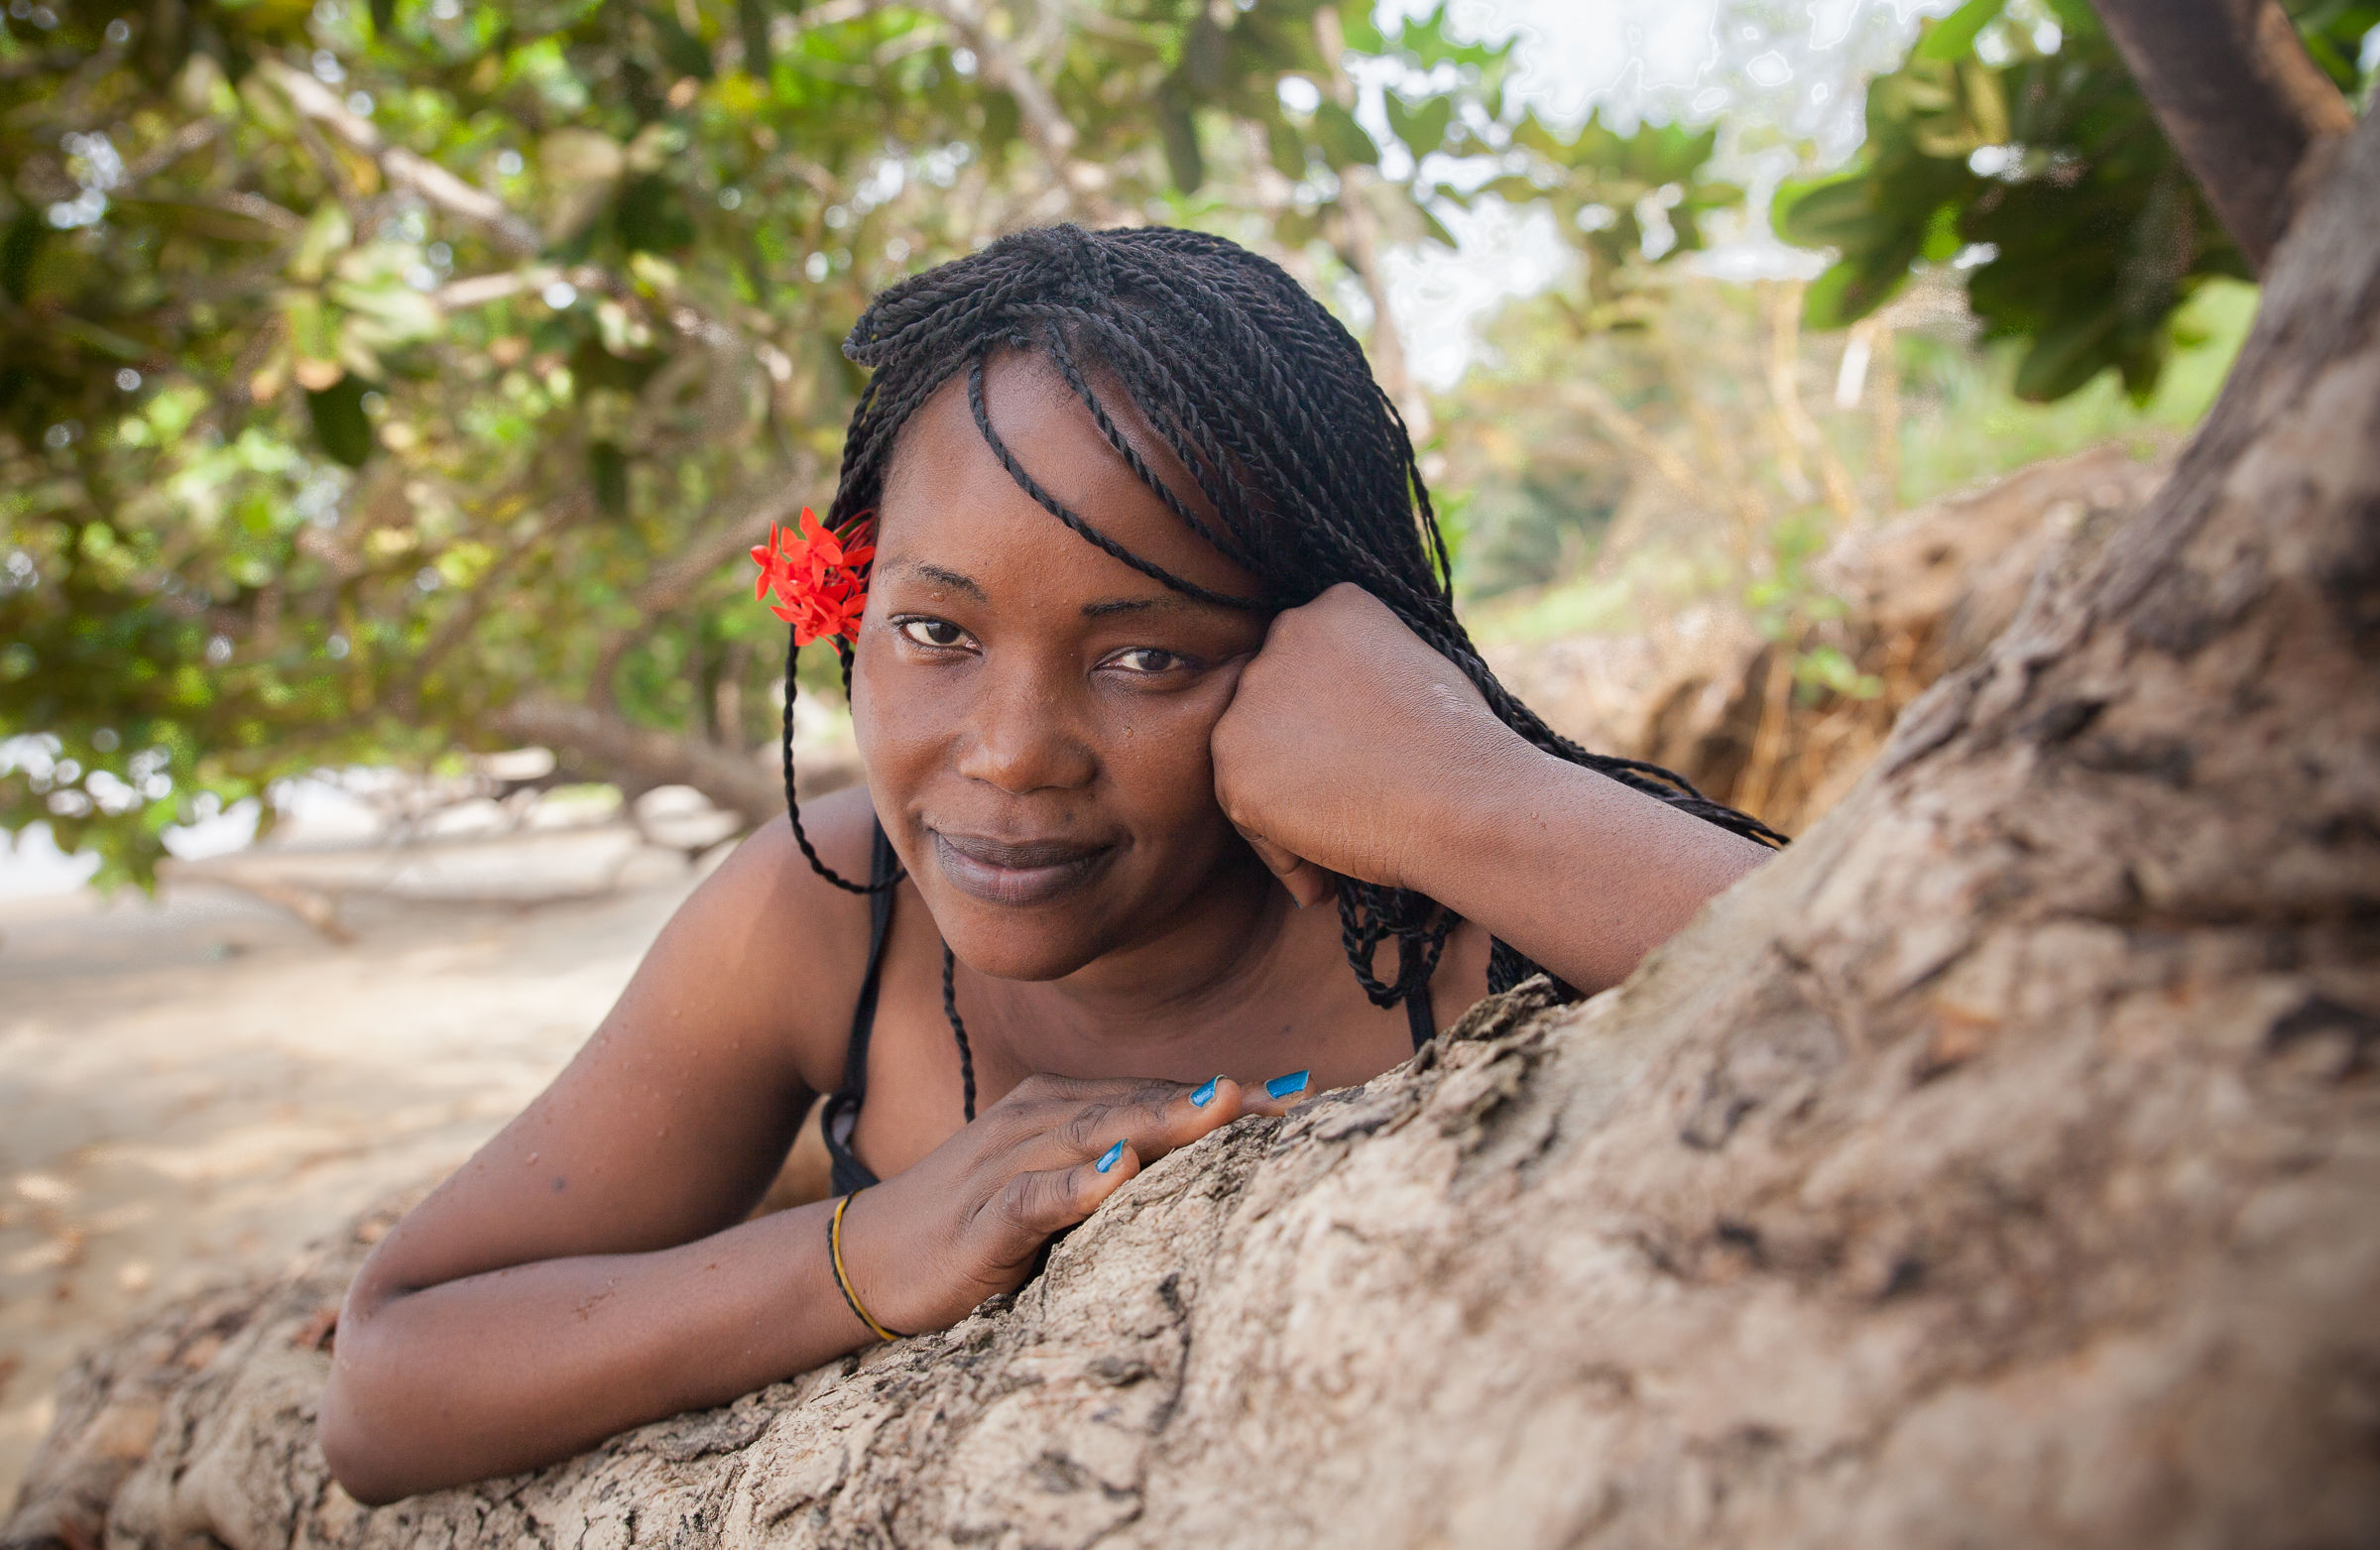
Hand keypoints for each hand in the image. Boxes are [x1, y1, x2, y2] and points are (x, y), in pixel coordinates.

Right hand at [834, 1074, 1294, 1334]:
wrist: (870, 1258)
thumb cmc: (980, 1224)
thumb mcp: (1058, 1189)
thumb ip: (1124, 1173)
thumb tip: (1216, 1171)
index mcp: (1065, 1108)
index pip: (1162, 1096)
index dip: (1233, 1099)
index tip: (1308, 1097)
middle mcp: (1042, 1118)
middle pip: (1144, 1104)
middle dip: (1220, 1102)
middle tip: (1293, 1099)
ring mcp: (1010, 1160)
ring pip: (1099, 1134)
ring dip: (1164, 1121)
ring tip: (1226, 1107)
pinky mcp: (983, 1214)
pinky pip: (1034, 1196)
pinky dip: (1075, 1186)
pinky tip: (1116, 1179)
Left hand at [1211, 582, 1518, 903]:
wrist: (1462, 800)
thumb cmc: (1465, 749)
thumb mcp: (1423, 669)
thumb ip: (1370, 670)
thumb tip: (1355, 699)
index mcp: (1333, 607)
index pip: (1307, 664)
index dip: (1327, 720)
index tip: (1358, 760)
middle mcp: (1282, 638)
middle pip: (1270, 708)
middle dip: (1300, 758)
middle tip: (1345, 805)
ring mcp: (1250, 700)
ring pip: (1250, 760)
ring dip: (1285, 805)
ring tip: (1339, 847)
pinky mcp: (1234, 764)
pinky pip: (1244, 815)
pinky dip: (1280, 850)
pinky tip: (1322, 878)